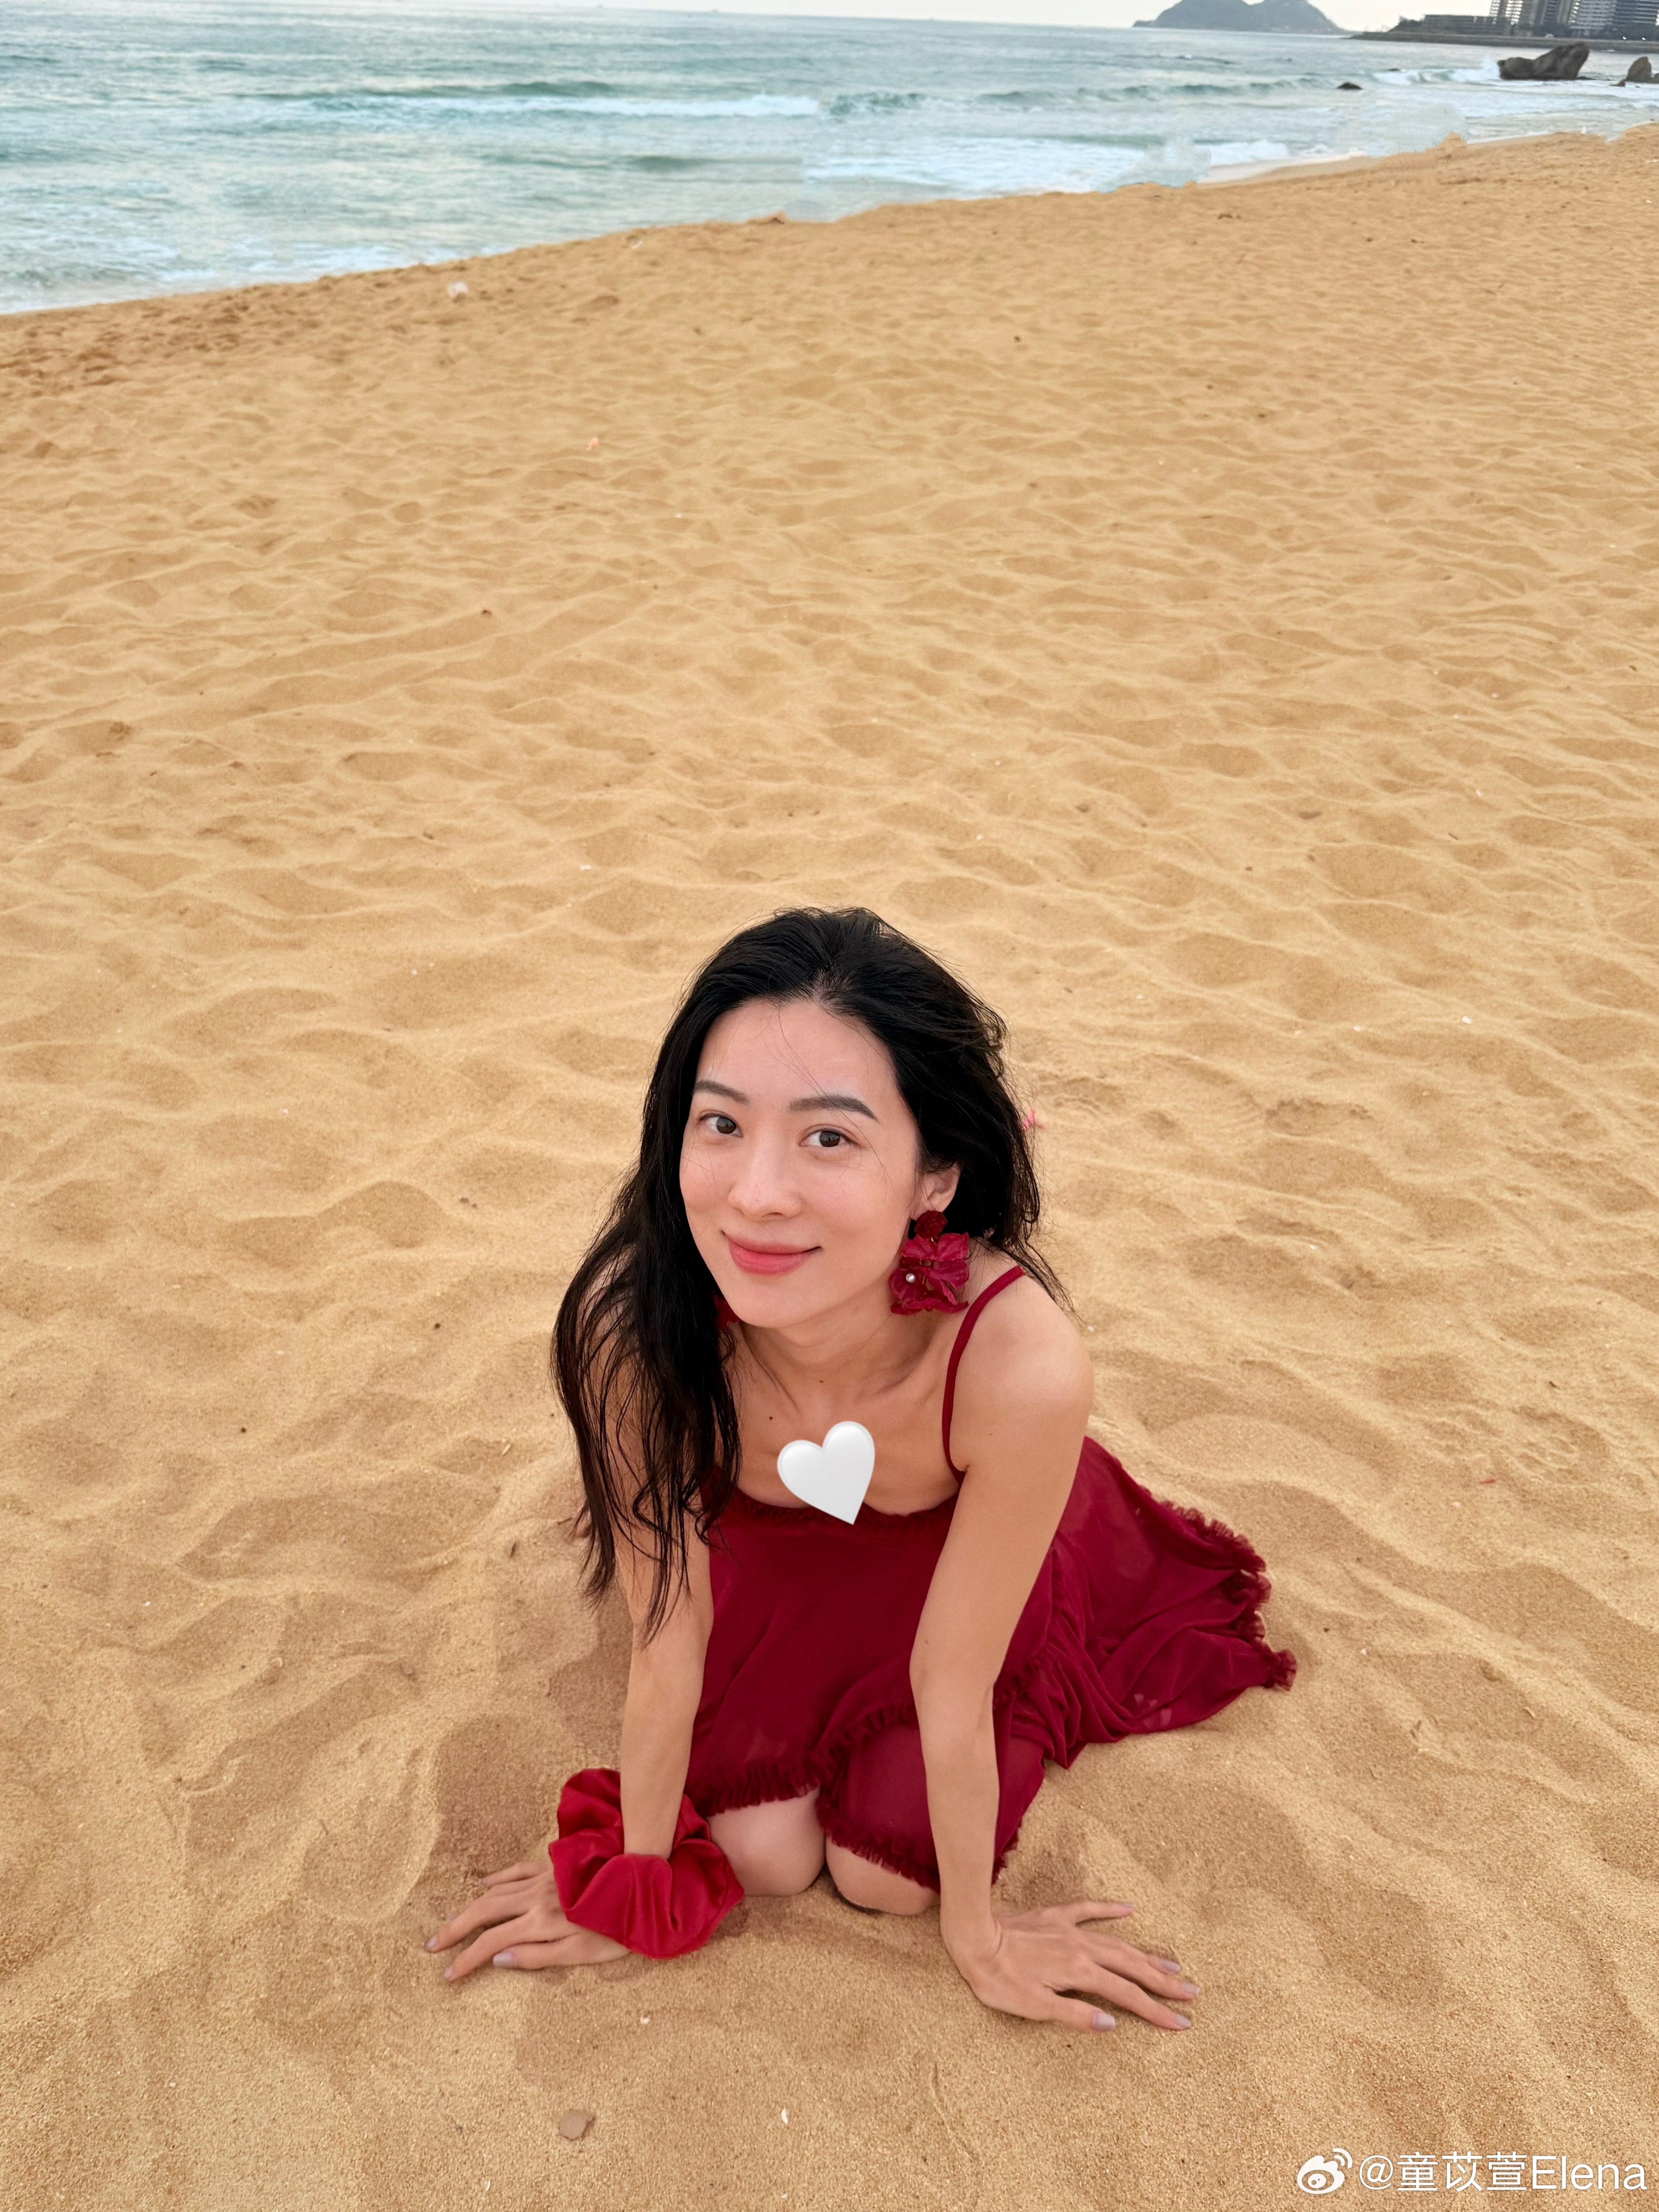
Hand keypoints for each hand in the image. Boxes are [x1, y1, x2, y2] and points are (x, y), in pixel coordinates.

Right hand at [426, 1858, 628, 1981]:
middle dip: (454, 1928)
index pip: (491, 1943)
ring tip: (449, 1920)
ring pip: (496, 1891)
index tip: (447, 1974)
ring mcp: (543, 1878)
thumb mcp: (582, 1954)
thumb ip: (538, 1957)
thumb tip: (498, 1960)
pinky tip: (484, 1884)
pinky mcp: (553, 1866)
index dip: (466, 1959)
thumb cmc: (617, 1926)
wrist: (642, 1881)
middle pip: (483, 1912)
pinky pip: (517, 1870)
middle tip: (431, 1944)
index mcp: (540, 1922)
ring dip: (469, 1906)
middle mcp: (535, 1897)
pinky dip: (497, 1878)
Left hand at [945, 1899, 1198, 2033]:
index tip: (1182, 2022)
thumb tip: (1113, 2024)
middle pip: (1132, 1967)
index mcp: (1080, 1973)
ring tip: (1173, 1965)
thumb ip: (1075, 2015)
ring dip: (1147, 1955)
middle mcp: (1082, 1948)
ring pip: (1119, 1943)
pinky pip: (1089, 1910)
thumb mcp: (1034, 2008)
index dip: (1155, 2011)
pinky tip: (1129, 1908)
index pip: (1127, 1996)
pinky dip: (1110, 1909)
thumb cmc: (999, 1981)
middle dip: (1163, 1982)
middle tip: (1193, 1993)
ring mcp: (1071, 1930)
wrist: (973, 1939)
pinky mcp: (1056, 1917)